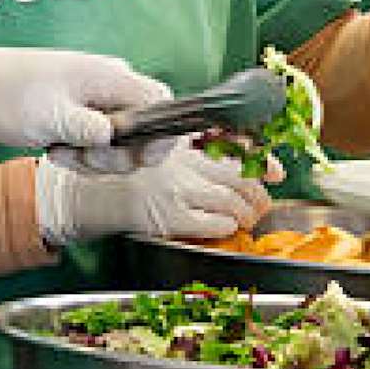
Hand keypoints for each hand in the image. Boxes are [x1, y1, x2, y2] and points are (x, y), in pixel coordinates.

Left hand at [0, 43, 171, 157]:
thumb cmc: (9, 95)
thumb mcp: (51, 117)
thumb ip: (93, 129)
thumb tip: (126, 139)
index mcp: (109, 75)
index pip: (160, 100)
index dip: (162, 133)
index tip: (143, 159)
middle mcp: (108, 86)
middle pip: (142, 130)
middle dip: (115, 156)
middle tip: (80, 156)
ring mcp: (95, 103)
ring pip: (119, 144)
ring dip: (92, 159)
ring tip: (58, 150)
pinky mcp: (81, 118)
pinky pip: (97, 146)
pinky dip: (79, 155)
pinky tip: (54, 148)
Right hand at [35, 143, 277, 246]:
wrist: (93, 193)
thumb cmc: (127, 172)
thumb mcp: (160, 150)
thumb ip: (191, 150)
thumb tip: (230, 154)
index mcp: (181, 142)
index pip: (234, 145)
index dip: (261, 159)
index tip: (276, 170)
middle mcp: (184, 163)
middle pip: (241, 176)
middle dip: (259, 193)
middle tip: (262, 202)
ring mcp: (179, 190)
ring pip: (234, 201)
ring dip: (248, 213)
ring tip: (248, 217)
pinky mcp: (173, 218)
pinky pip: (215, 224)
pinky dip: (228, 226)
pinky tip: (226, 226)